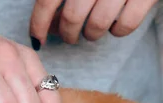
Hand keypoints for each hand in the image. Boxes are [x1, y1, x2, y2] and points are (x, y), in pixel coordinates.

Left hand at [30, 0, 158, 44]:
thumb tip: (46, 19)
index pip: (47, 0)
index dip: (39, 24)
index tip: (37, 39)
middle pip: (71, 18)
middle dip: (67, 34)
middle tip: (69, 36)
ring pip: (97, 25)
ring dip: (91, 34)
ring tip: (91, 30)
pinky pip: (125, 26)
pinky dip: (117, 31)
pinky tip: (115, 25)